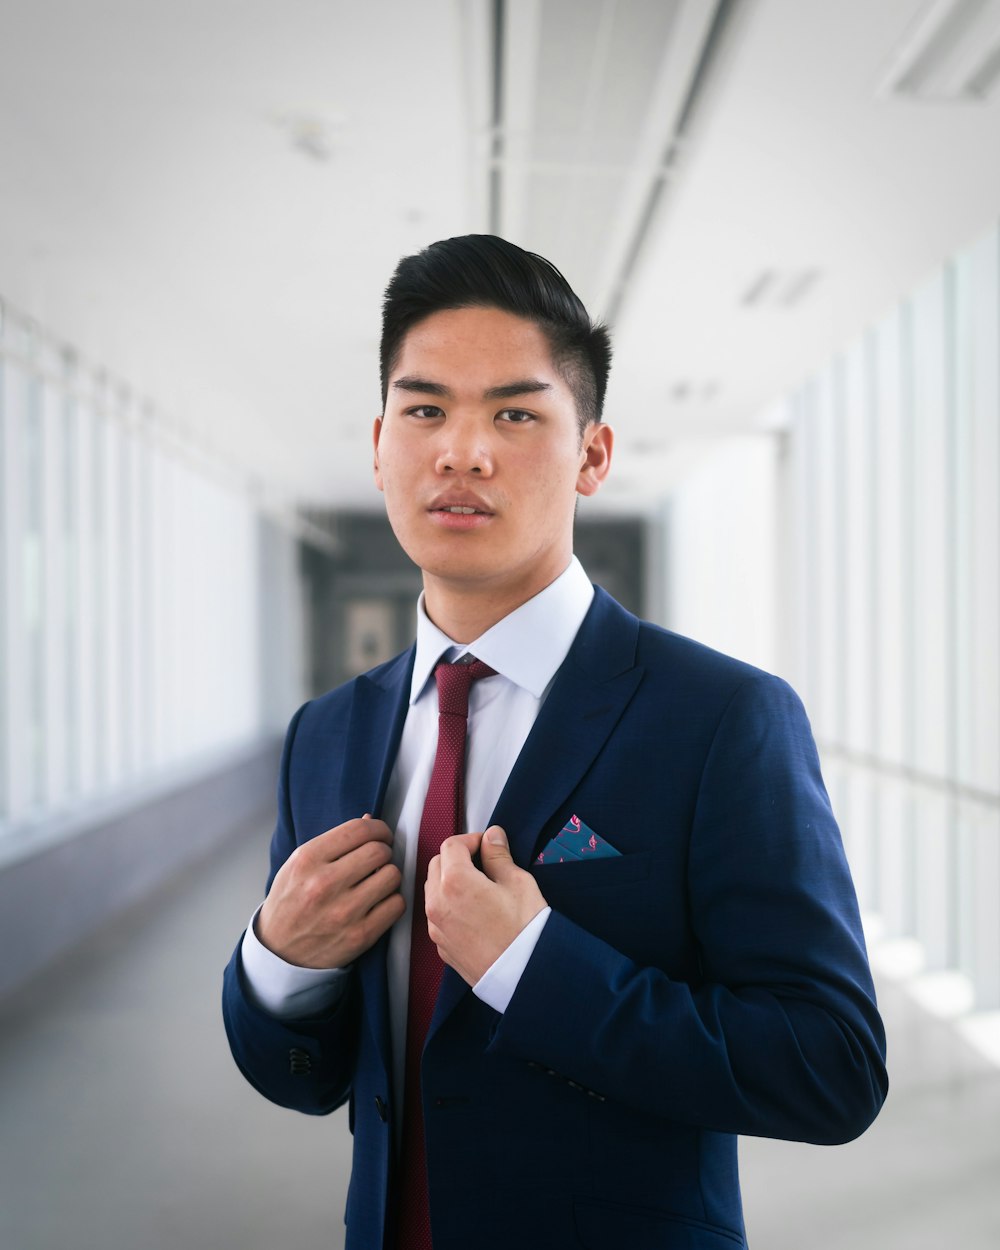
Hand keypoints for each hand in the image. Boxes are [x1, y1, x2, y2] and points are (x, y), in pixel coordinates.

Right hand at [255, 815, 404, 968]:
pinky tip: (379, 902)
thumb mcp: (300, 864)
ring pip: (393, 875)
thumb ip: (334, 841)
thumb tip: (370, 820)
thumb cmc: (292, 901)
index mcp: (308, 859)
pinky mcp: (360, 935)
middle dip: (384, 851)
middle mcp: (324, 883)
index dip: (378, 828)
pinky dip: (393, 901)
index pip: (359, 830)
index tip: (381, 835)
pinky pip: (397, 904)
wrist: (280, 950)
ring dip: (389, 876)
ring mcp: (344, 911)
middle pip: (380, 851)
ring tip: (377, 881)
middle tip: (378, 859)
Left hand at [425, 826, 546, 985]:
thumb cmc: (525, 930)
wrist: (525, 975)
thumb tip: (492, 837)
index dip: (470, 840)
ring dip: (449, 882)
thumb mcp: (518, 882)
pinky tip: (474, 911)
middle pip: (436, 865)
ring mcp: (437, 928)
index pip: (451, 845)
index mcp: (455, 882)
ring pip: (433, 891)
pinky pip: (438, 917)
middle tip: (482, 863)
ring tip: (479, 888)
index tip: (486, 845)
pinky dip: (449, 906)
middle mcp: (438, 904)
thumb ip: (499, 856)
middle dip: (456, 858)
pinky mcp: (442, 947)